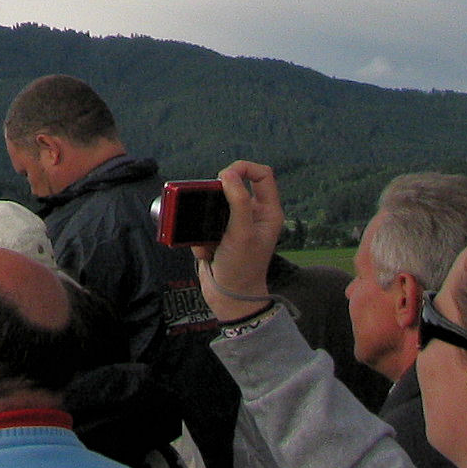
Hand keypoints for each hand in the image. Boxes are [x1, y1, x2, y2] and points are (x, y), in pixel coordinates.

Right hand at [193, 162, 284, 321]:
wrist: (229, 298)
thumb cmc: (243, 268)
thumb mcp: (242, 233)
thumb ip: (237, 201)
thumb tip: (228, 174)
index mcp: (268, 211)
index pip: (261, 174)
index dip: (243, 169)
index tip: (224, 177)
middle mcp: (253, 215)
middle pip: (233, 186)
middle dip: (216, 197)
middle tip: (209, 209)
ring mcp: (235, 224)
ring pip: (213, 204)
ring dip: (204, 218)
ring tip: (207, 236)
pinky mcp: (218, 234)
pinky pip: (202, 222)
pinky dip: (199, 235)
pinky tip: (206, 251)